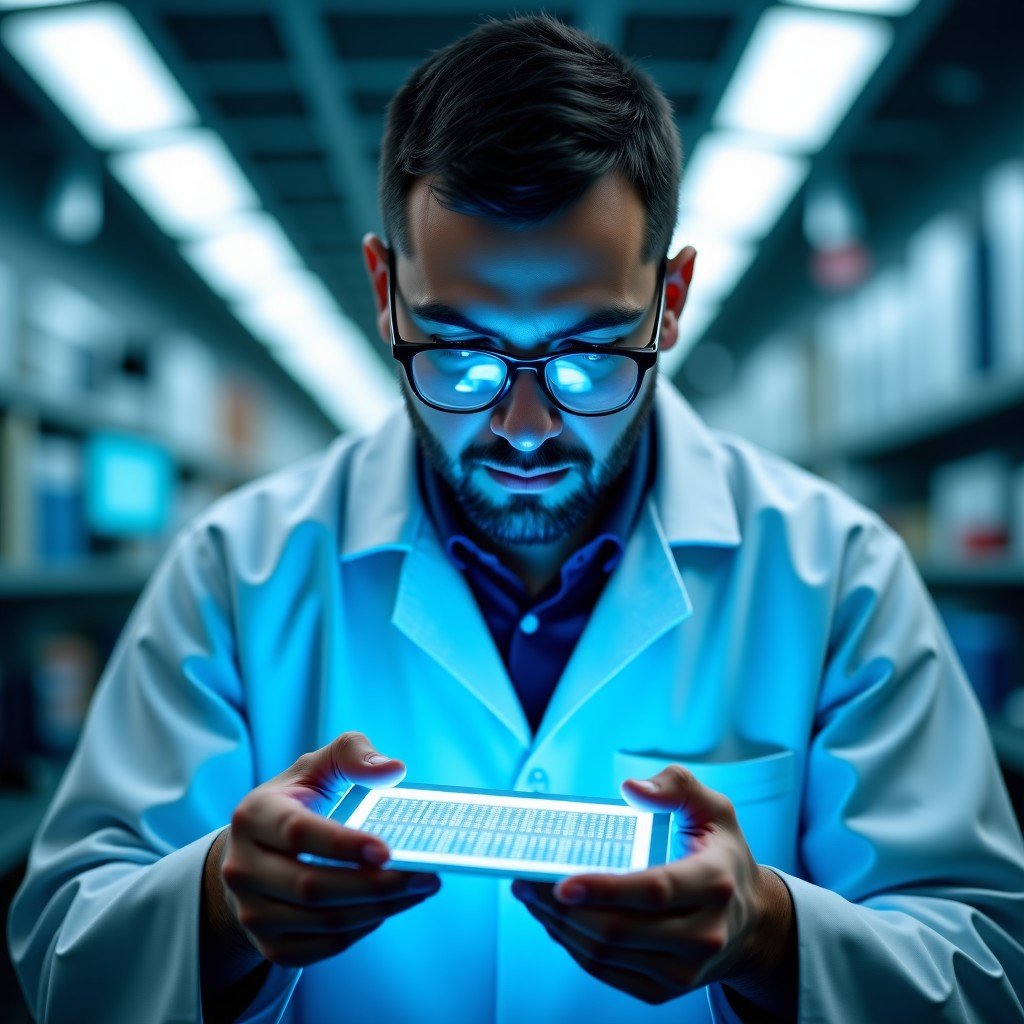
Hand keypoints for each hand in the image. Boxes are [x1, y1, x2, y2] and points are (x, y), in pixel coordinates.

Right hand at [212, 731, 440, 968]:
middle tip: (425, 875)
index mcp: (253, 816)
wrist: (254, 856)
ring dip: (378, 909)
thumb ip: (352, 753)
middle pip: (311, 887)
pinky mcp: (268, 944)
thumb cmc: (296, 802)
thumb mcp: (317, 767)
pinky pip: (321, 948)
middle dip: (375, 885)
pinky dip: (361, 930)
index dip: (343, 844)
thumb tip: (393, 769)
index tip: (387, 850)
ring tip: (420, 889)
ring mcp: (250, 911)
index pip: (298, 833)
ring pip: (321, 922)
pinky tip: (389, 907)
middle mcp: (242, 868)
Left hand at [511, 765, 793, 1008]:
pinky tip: (555, 919)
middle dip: (562, 907)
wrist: (752, 922)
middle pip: (620, 930)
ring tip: (531, 895)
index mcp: (715, 883)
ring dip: (560, 926)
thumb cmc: (723, 855)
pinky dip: (573, 945)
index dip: (605, 889)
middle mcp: (704, 934)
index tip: (562, 881)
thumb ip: (677, 786)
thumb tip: (631, 789)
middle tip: (526, 880)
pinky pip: (607, 971)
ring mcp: (684, 969)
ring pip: (607, 954)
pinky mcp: (665, 988)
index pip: (654, 891)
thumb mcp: (714, 809)